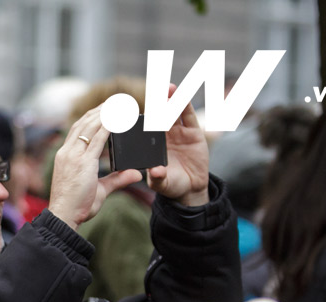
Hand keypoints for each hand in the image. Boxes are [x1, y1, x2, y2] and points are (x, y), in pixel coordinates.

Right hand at [47, 107, 143, 230]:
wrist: (64, 217)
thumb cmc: (77, 207)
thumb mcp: (101, 190)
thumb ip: (118, 180)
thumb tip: (136, 174)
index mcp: (66, 156)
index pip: (78, 129)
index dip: (92, 116)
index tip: (105, 108)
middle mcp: (67, 152)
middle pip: (84, 122)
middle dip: (101, 109)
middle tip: (117, 100)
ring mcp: (73, 156)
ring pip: (90, 125)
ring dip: (106, 112)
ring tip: (120, 103)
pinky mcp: (82, 162)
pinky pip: (98, 138)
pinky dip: (108, 125)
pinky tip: (119, 117)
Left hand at [145, 83, 210, 206]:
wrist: (191, 189)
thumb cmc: (171, 185)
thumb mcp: (161, 183)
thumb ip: (157, 177)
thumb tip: (155, 171)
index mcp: (151, 145)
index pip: (144, 128)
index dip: (140, 118)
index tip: (132, 107)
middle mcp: (164, 136)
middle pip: (158, 115)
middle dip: (156, 103)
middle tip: (152, 90)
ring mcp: (178, 132)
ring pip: (173, 112)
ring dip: (170, 100)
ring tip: (168, 88)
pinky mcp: (193, 132)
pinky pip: (188, 116)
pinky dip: (186, 105)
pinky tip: (182, 95)